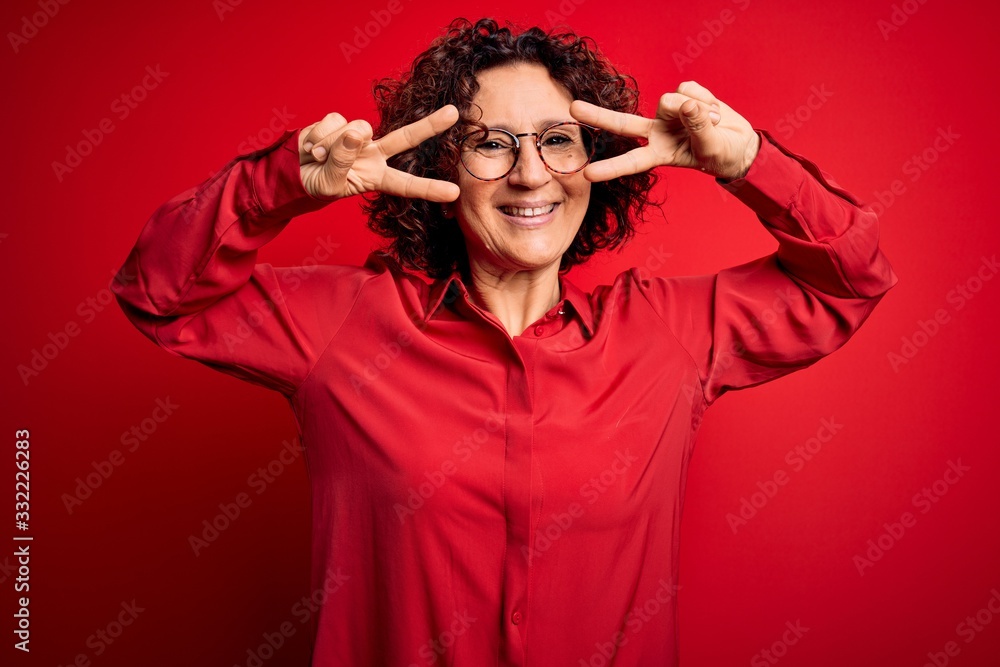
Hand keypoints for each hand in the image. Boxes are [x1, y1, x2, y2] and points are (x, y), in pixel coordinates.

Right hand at [298, 105, 460, 201]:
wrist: (293, 170)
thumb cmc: (318, 183)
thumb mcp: (331, 184)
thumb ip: (343, 161)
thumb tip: (355, 133)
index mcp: (377, 177)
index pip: (406, 184)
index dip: (429, 188)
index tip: (454, 192)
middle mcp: (373, 154)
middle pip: (405, 138)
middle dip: (430, 126)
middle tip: (454, 113)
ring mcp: (358, 136)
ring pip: (355, 131)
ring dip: (331, 147)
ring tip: (319, 159)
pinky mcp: (340, 121)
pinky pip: (333, 123)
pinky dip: (319, 137)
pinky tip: (313, 147)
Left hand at [569, 81, 759, 181]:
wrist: (740, 143)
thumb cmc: (722, 153)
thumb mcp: (711, 148)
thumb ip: (699, 127)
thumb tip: (686, 104)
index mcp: (659, 153)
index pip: (631, 161)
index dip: (611, 168)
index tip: (588, 174)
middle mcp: (658, 132)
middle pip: (623, 124)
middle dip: (598, 116)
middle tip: (573, 108)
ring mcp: (668, 114)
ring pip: (671, 101)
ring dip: (699, 110)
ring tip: (714, 122)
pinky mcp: (682, 95)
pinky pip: (689, 89)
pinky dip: (707, 99)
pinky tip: (713, 110)